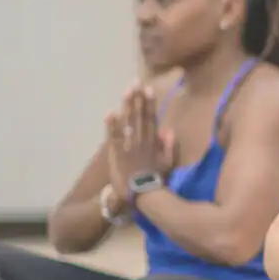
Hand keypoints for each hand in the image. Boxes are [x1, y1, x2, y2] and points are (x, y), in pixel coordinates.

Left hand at [105, 83, 174, 197]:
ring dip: (127, 106)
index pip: (151, 119)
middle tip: (135, 83)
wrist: (141, 196)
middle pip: (139, 117)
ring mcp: (128, 146)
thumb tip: (168, 130)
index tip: (149, 90)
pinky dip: (111, 125)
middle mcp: (141, 141)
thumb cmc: (155, 181)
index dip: (150, 104)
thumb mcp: (168, 165)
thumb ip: (168, 147)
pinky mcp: (116, 154)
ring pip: (128, 123)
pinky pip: (113, 137)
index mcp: (153, 143)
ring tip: (126, 91)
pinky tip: (110, 112)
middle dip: (137, 99)